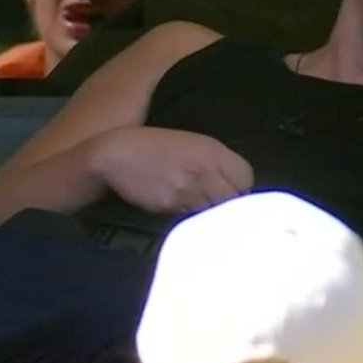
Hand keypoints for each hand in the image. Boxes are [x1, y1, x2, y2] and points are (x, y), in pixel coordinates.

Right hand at [93, 126, 252, 214]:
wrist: (116, 154)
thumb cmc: (158, 147)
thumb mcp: (194, 144)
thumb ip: (218, 163)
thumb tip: (238, 187)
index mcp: (212, 151)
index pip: (246, 177)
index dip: (243, 188)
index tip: (237, 193)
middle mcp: (203, 170)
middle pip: (234, 198)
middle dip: (233, 205)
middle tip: (225, 209)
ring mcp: (186, 189)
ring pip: (215, 211)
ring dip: (214, 215)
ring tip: (207, 212)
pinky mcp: (170, 205)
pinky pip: (192, 217)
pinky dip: (194, 218)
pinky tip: (187, 211)